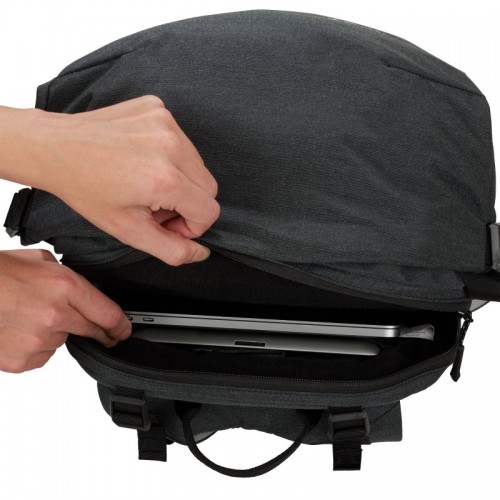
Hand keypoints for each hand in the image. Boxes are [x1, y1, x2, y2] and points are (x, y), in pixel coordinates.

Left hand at [0, 96, 219, 265]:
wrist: (56, 148)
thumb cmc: (86, 189)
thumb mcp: (128, 230)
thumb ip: (171, 250)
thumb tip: (200, 252)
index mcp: (165, 179)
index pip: (209, 210)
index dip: (192, 225)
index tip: (168, 224)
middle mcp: (171, 146)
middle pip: (208, 187)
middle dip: (188, 203)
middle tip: (156, 206)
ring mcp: (165, 122)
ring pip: (198, 164)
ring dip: (181, 179)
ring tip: (147, 182)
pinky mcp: (157, 107)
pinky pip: (182, 140)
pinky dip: (170, 155)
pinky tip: (143, 158)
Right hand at [0, 249, 131, 372]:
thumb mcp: (40, 261)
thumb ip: (68, 277)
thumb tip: (85, 291)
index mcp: (64, 286)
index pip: (109, 314)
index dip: (122, 325)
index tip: (125, 329)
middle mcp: (56, 314)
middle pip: (94, 332)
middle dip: (101, 333)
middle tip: (101, 332)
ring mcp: (39, 339)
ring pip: (64, 341)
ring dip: (57, 332)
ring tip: (29, 315)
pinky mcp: (22, 359)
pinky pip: (42, 355)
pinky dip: (36, 345)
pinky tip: (19, 329)